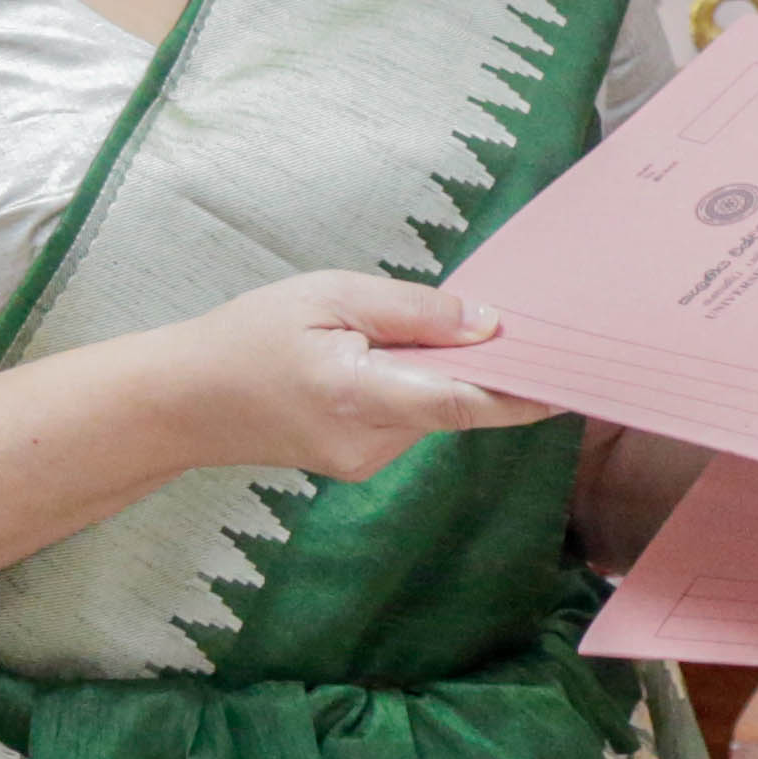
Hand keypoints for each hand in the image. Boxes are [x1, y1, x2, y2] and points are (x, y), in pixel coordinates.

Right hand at [161, 270, 549, 481]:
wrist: (184, 401)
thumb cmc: (250, 336)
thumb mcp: (331, 296)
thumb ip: (413, 312)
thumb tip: (487, 323)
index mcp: (360, 397)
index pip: (464, 403)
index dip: (524, 393)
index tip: (574, 378)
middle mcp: (369, 444)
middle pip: (455, 405)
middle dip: (487, 366)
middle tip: (524, 320)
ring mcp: (364, 462)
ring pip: (434, 411)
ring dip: (446, 373)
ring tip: (425, 326)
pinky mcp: (358, 462)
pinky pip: (409, 418)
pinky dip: (420, 386)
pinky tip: (394, 354)